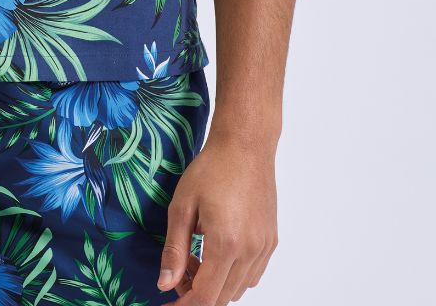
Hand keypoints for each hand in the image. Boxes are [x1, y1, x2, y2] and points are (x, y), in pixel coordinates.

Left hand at [157, 131, 278, 303]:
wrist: (245, 145)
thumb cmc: (212, 168)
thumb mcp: (182, 206)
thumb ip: (174, 250)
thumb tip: (165, 285)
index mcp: (226, 244)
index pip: (206, 297)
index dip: (184, 305)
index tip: (168, 302)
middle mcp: (250, 251)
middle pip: (222, 298)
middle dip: (197, 294)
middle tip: (179, 272)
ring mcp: (264, 248)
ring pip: (238, 289)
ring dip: (215, 285)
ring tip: (197, 256)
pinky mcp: (271, 241)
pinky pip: (252, 275)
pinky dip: (233, 275)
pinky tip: (217, 252)